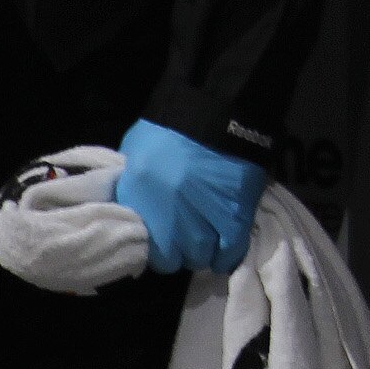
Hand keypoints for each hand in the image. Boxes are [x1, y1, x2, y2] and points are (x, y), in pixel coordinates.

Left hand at [112, 117, 268, 274]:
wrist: (211, 110)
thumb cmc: (166, 131)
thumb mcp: (134, 158)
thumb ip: (133, 189)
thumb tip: (135, 212)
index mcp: (141, 201)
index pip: (149, 252)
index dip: (157, 248)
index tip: (161, 240)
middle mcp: (172, 216)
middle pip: (177, 259)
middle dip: (180, 252)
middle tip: (184, 237)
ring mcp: (205, 217)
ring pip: (204, 256)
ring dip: (204, 252)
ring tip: (205, 240)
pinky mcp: (236, 212)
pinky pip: (232, 249)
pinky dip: (227, 254)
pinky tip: (224, 251)